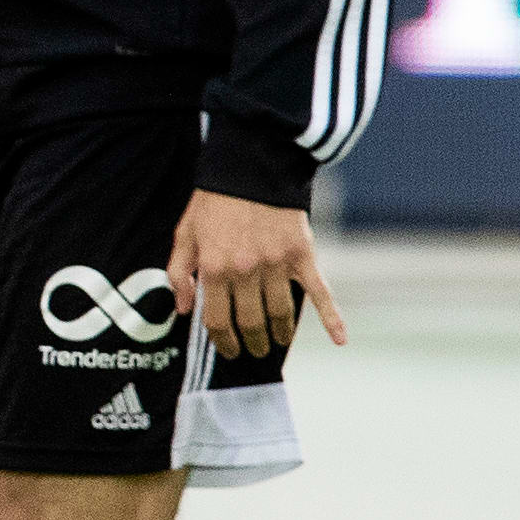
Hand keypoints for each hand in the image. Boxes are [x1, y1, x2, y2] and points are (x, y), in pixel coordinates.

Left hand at [171, 187, 343, 360]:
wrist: (252, 168)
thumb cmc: (213, 202)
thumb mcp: (184, 234)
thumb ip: (179, 273)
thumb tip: (183, 309)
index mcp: (214, 268)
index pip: (217, 319)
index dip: (222, 340)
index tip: (228, 350)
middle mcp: (245, 271)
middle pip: (250, 321)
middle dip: (252, 342)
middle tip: (253, 350)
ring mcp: (277, 265)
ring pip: (280, 312)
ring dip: (279, 333)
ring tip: (277, 342)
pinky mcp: (302, 255)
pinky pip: (320, 292)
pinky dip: (332, 318)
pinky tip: (340, 340)